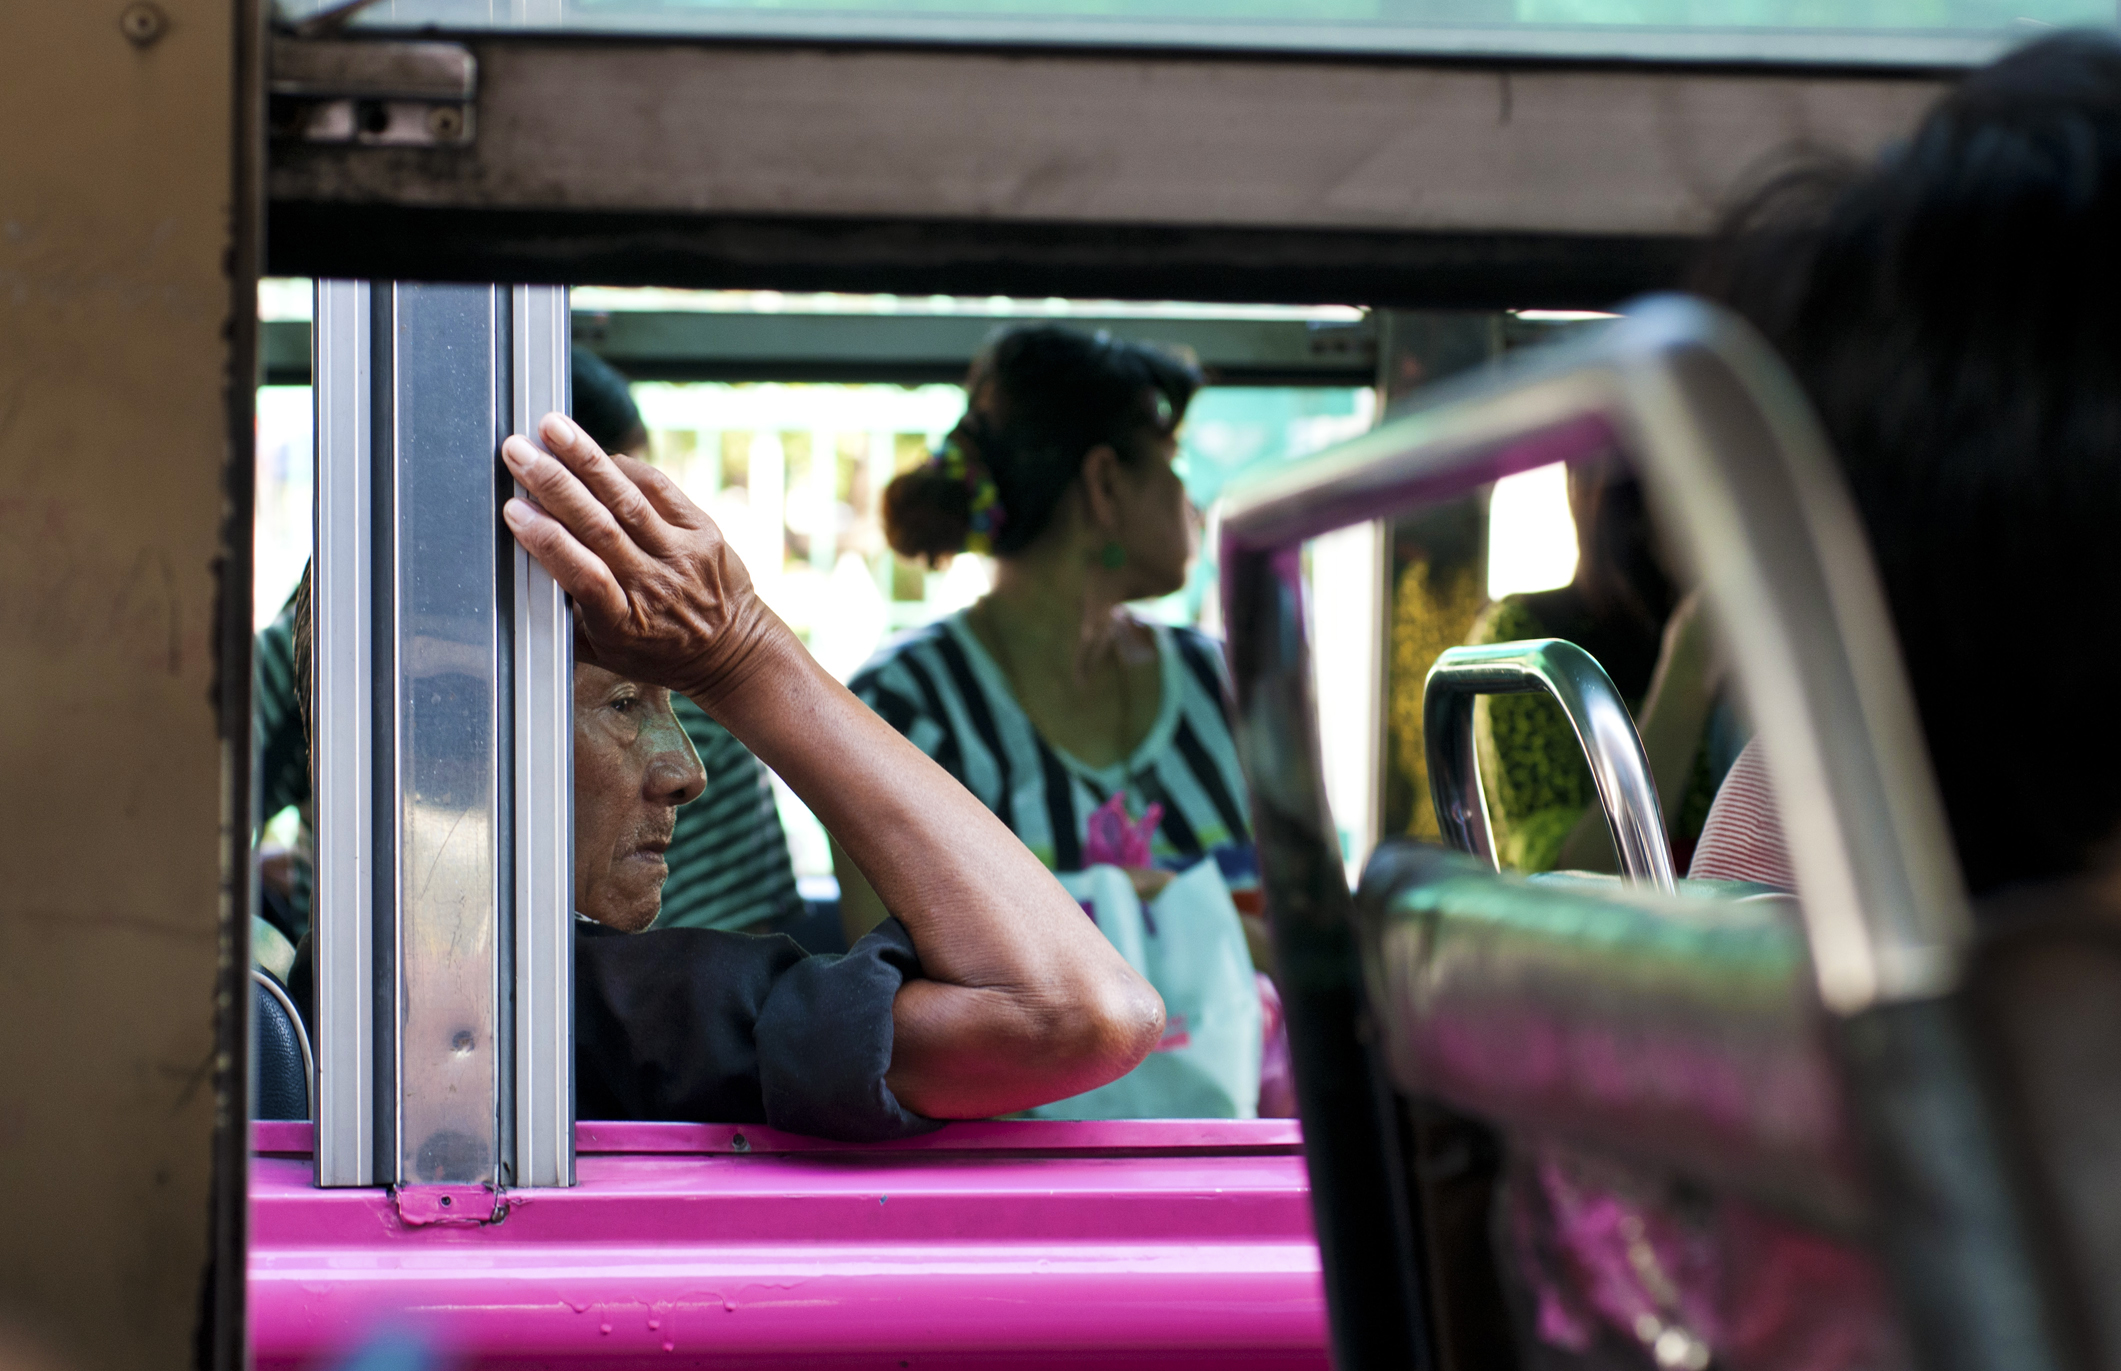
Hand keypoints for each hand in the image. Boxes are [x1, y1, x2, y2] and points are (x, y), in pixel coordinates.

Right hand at [500, 412, 783, 708]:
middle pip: (600, 528)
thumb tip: (518, 569)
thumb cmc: (653, 651)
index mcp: (623, 623)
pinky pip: (659, 489)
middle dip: (554, 484)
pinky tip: (594, 451)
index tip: (514, 510)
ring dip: (586, 459)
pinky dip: (625, 467)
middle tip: (517, 451)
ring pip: (628, 500)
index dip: (549, 542)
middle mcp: (655, 588)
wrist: (731, 651)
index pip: (583, 576)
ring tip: (552, 427)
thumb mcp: (603, 650)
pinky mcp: (705, 532)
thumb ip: (562, 614)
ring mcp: (683, 557)